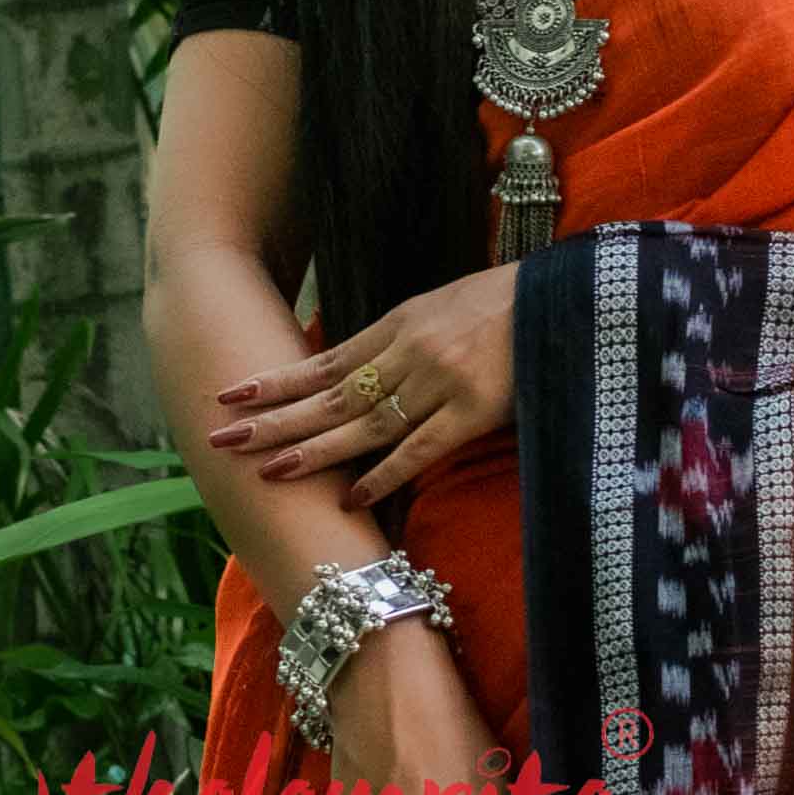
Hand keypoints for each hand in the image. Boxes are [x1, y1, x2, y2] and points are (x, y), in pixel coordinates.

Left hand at [208, 264, 516, 509]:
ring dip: (314, 451)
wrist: (570, 296)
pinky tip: (348, 498)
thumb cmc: (511, 304)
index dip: (278, 380)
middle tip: (223, 439)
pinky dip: (383, 475)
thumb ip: (403, 338)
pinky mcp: (475, 410)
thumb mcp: (446, 307)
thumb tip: (355, 369)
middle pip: (331, 394)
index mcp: (402, 322)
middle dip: (274, 418)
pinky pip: (419, 449)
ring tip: (268, 471)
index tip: (232, 394)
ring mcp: (441, 381)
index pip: (327, 360)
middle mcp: (411, 351)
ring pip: (364, 424)